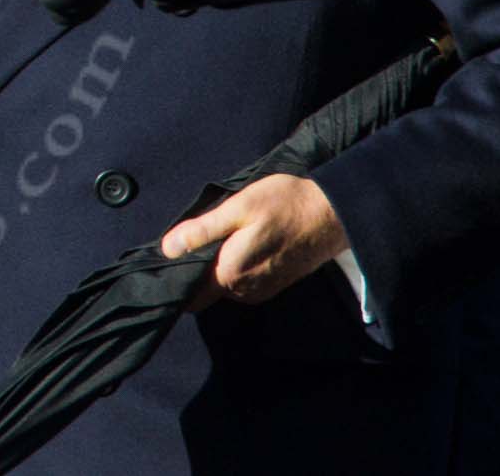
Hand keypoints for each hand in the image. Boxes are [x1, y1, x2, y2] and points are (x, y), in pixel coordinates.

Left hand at [162, 174, 348, 308]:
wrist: (333, 214)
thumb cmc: (284, 204)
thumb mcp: (238, 207)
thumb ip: (202, 231)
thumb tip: (167, 248)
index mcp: (229, 273)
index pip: (189, 294)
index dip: (175, 277)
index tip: (167, 259)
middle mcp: (243, 290)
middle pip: (204, 288)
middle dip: (195, 267)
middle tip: (196, 236)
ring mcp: (260, 290)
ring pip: (223, 285)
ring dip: (217, 266)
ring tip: (223, 236)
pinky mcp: (273, 285)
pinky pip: (241, 283)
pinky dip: (235, 267)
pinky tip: (241, 244)